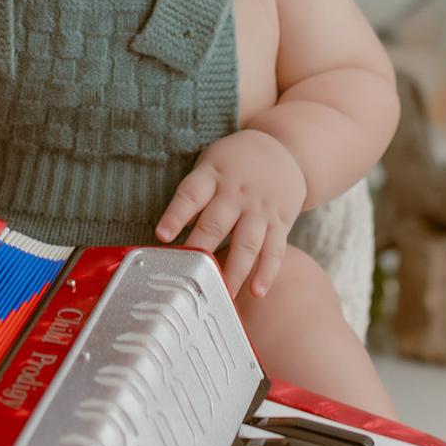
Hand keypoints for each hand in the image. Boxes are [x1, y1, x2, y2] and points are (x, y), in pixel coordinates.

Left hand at [155, 129, 306, 299]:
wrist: (283, 149)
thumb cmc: (234, 163)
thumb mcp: (209, 166)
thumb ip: (192, 197)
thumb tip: (167, 234)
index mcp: (212, 175)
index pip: (190, 194)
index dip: (176, 215)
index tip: (162, 236)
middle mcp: (237, 192)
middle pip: (216, 224)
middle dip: (201, 253)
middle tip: (187, 280)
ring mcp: (260, 208)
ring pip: (246, 243)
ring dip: (233, 272)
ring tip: (221, 296)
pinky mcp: (281, 222)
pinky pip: (274, 249)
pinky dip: (267, 272)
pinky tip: (257, 291)